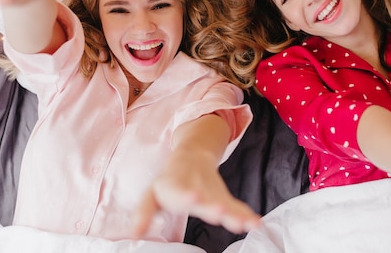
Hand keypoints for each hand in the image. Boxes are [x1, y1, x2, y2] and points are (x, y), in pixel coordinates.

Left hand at [134, 149, 260, 237]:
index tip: (193, 197)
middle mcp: (198, 189)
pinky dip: (247, 215)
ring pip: (226, 204)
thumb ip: (143, 213)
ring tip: (244, 223)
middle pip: (207, 199)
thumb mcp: (152, 194)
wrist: (193, 155)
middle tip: (221, 212)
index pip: (181, 192)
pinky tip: (257, 224)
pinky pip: (238, 207)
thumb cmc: (169, 181)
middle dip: (214, 207)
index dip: (187, 195)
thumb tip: (133, 234)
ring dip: (235, 214)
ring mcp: (213, 193)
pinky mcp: (225, 198)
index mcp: (177, 188)